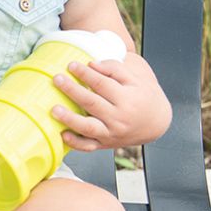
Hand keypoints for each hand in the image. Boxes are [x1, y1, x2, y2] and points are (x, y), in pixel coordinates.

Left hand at [50, 52, 171, 151]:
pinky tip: (62, 134)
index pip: (102, 84)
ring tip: (54, 109)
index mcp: (127, 99)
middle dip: (72, 90)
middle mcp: (119, 118)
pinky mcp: (105, 143)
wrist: (156, 121)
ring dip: (69, 119)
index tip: (71, 65)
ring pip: (88, 127)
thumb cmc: (143, 94)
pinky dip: (75, 143)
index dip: (85, 73)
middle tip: (57, 79)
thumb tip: (92, 64)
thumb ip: (115, 68)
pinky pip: (88, 146)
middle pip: (91, 103)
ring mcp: (111, 133)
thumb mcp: (136, 77)